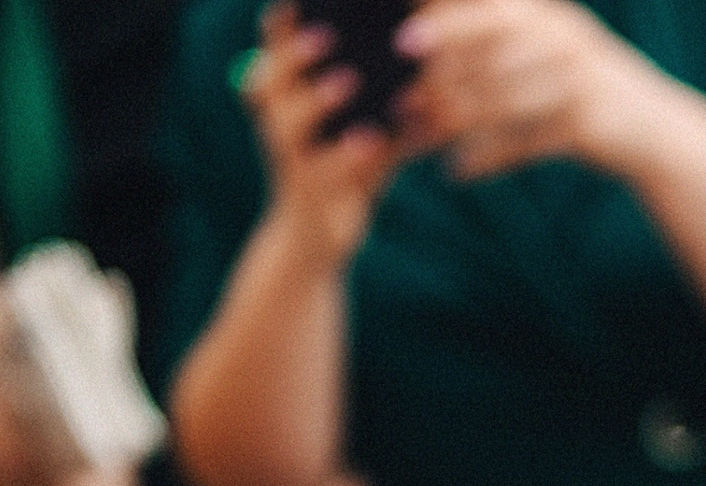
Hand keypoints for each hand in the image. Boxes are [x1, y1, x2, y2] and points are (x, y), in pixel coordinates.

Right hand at [244, 4, 422, 269]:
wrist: (319, 241)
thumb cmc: (347, 173)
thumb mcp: (368, 130)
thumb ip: (392, 99)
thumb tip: (435, 62)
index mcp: (286, 101)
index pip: (275, 52)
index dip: (281, 25)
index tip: (292, 2)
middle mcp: (278, 124)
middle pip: (271, 78)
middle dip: (294, 53)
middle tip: (325, 33)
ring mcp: (289, 159)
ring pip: (288, 123)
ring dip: (317, 99)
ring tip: (348, 80)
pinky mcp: (309, 194)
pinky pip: (325, 170)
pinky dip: (349, 154)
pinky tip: (373, 138)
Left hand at [398, 0, 690, 181]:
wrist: (652, 128)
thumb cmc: (579, 88)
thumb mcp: (544, 51)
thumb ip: (494, 40)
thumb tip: (416, 38)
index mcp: (547, 16)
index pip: (490, 12)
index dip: (447, 23)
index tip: (402, 41)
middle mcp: (564, 40)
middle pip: (492, 53)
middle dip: (443, 77)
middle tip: (403, 103)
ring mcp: (579, 82)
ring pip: (504, 101)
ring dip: (456, 123)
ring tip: (420, 140)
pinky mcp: (587, 125)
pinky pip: (526, 144)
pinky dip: (489, 160)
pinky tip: (457, 173)